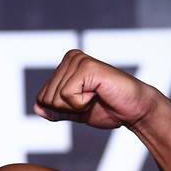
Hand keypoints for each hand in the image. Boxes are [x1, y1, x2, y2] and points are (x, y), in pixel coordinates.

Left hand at [33, 49, 160, 129]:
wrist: (134, 110)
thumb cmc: (108, 109)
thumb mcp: (76, 111)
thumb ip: (56, 110)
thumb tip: (37, 108)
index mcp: (65, 66)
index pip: (41, 98)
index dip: (62, 110)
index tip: (83, 103)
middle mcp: (70, 58)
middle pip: (46, 99)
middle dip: (68, 109)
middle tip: (91, 100)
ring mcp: (77, 60)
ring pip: (55, 99)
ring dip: (77, 106)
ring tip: (96, 96)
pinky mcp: (86, 66)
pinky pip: (67, 96)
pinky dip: (82, 103)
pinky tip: (98, 93)